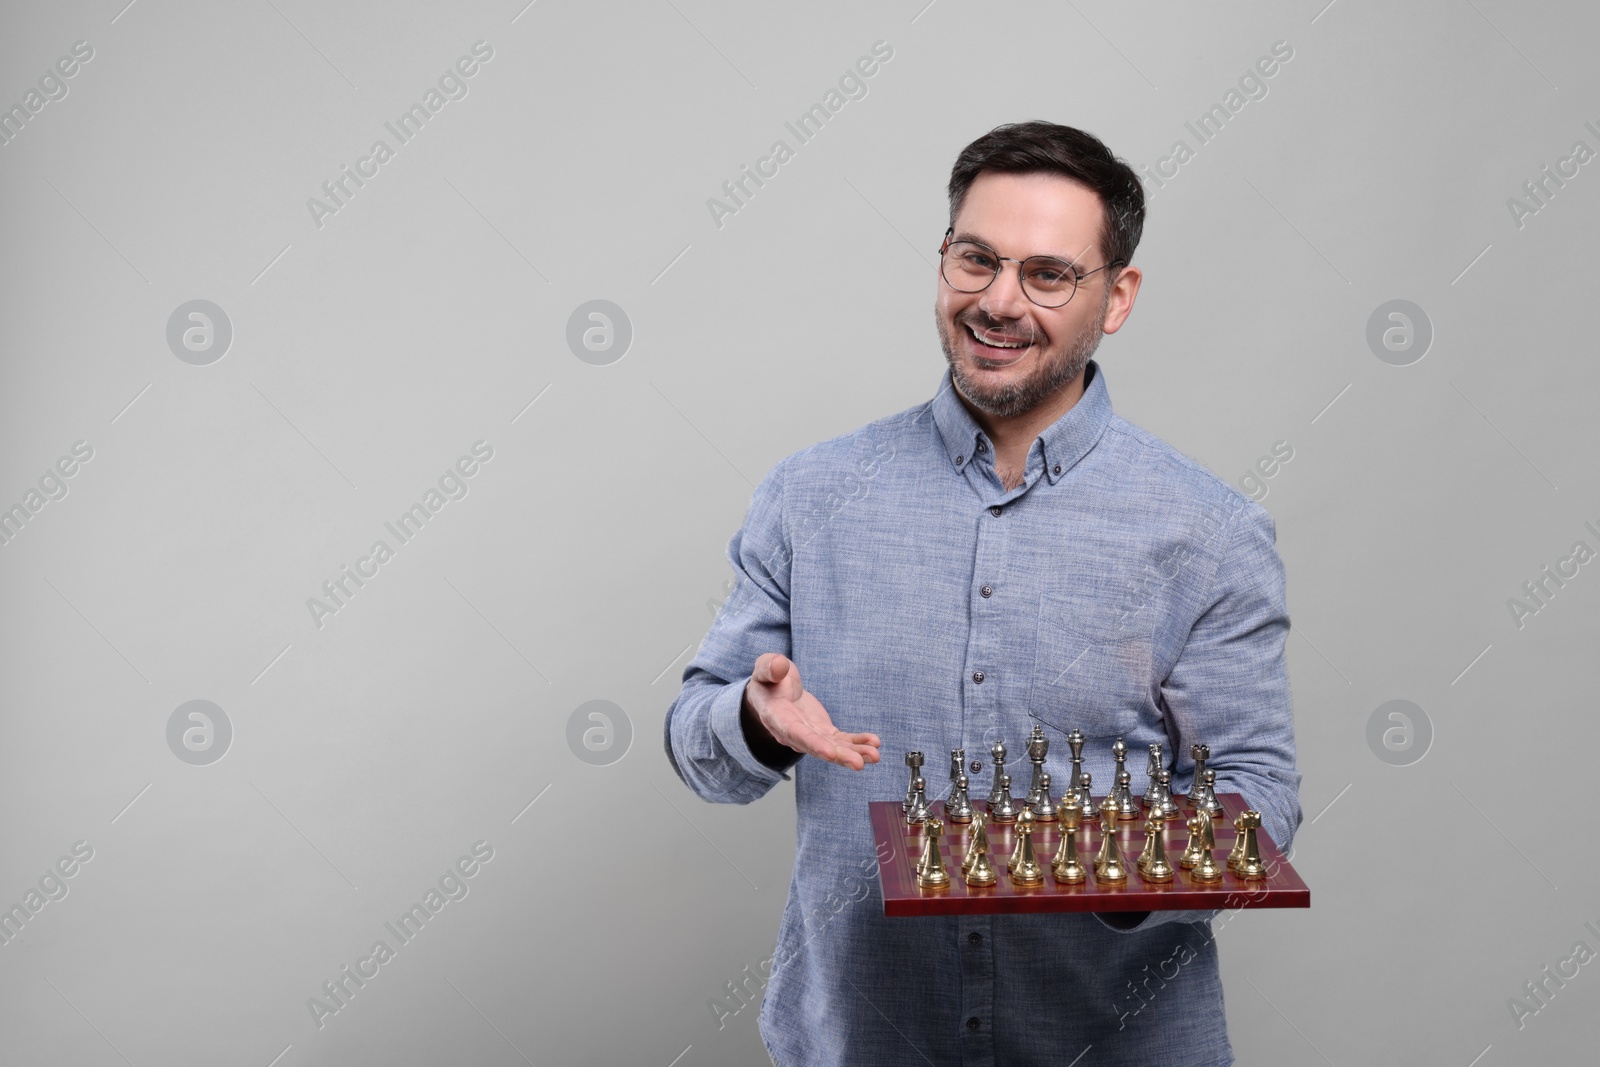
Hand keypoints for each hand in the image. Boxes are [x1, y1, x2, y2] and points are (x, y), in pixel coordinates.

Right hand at [744, 653, 880, 770]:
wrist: (772, 695)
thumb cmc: (768, 681)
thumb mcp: (765, 669)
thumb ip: (770, 668)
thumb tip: (779, 666)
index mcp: (777, 717)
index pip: (795, 733)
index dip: (812, 743)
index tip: (829, 753)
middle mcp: (793, 733)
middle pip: (817, 747)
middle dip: (838, 755)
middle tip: (859, 763)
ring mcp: (810, 735)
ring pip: (832, 748)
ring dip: (853, 753)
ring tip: (874, 756)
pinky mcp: (823, 733)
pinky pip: (841, 740)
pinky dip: (857, 742)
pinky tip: (874, 743)